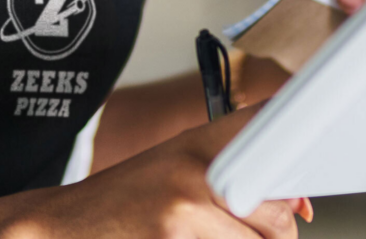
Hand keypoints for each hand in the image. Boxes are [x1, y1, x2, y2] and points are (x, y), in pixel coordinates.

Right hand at [0, 103, 310, 238]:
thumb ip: (240, 172)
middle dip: (275, 235)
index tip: (297, 200)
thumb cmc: (130, 197)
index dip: (295, 177)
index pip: (279, 136)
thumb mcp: (184, 164)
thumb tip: (300, 206)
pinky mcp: (173, 234)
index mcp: (207, 140)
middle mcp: (201, 167)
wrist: (65, 223)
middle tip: (255, 234)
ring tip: (216, 236)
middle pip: (278, 214)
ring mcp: (187, 205)